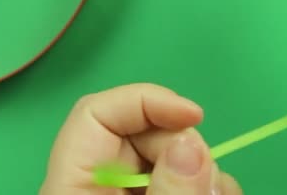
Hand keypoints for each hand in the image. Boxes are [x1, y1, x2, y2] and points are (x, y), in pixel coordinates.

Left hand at [39, 83, 242, 194]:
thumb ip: (167, 193)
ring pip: (177, 156)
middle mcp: (104, 183)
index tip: (194, 114)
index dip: (146, 101)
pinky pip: (190, 178)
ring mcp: (135, 194)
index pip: (96, 114)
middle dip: (188, 147)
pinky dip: (212, 186)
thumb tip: (192, 146)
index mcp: (74, 185)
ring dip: (209, 172)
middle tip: (209, 182)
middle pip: (146, 132)